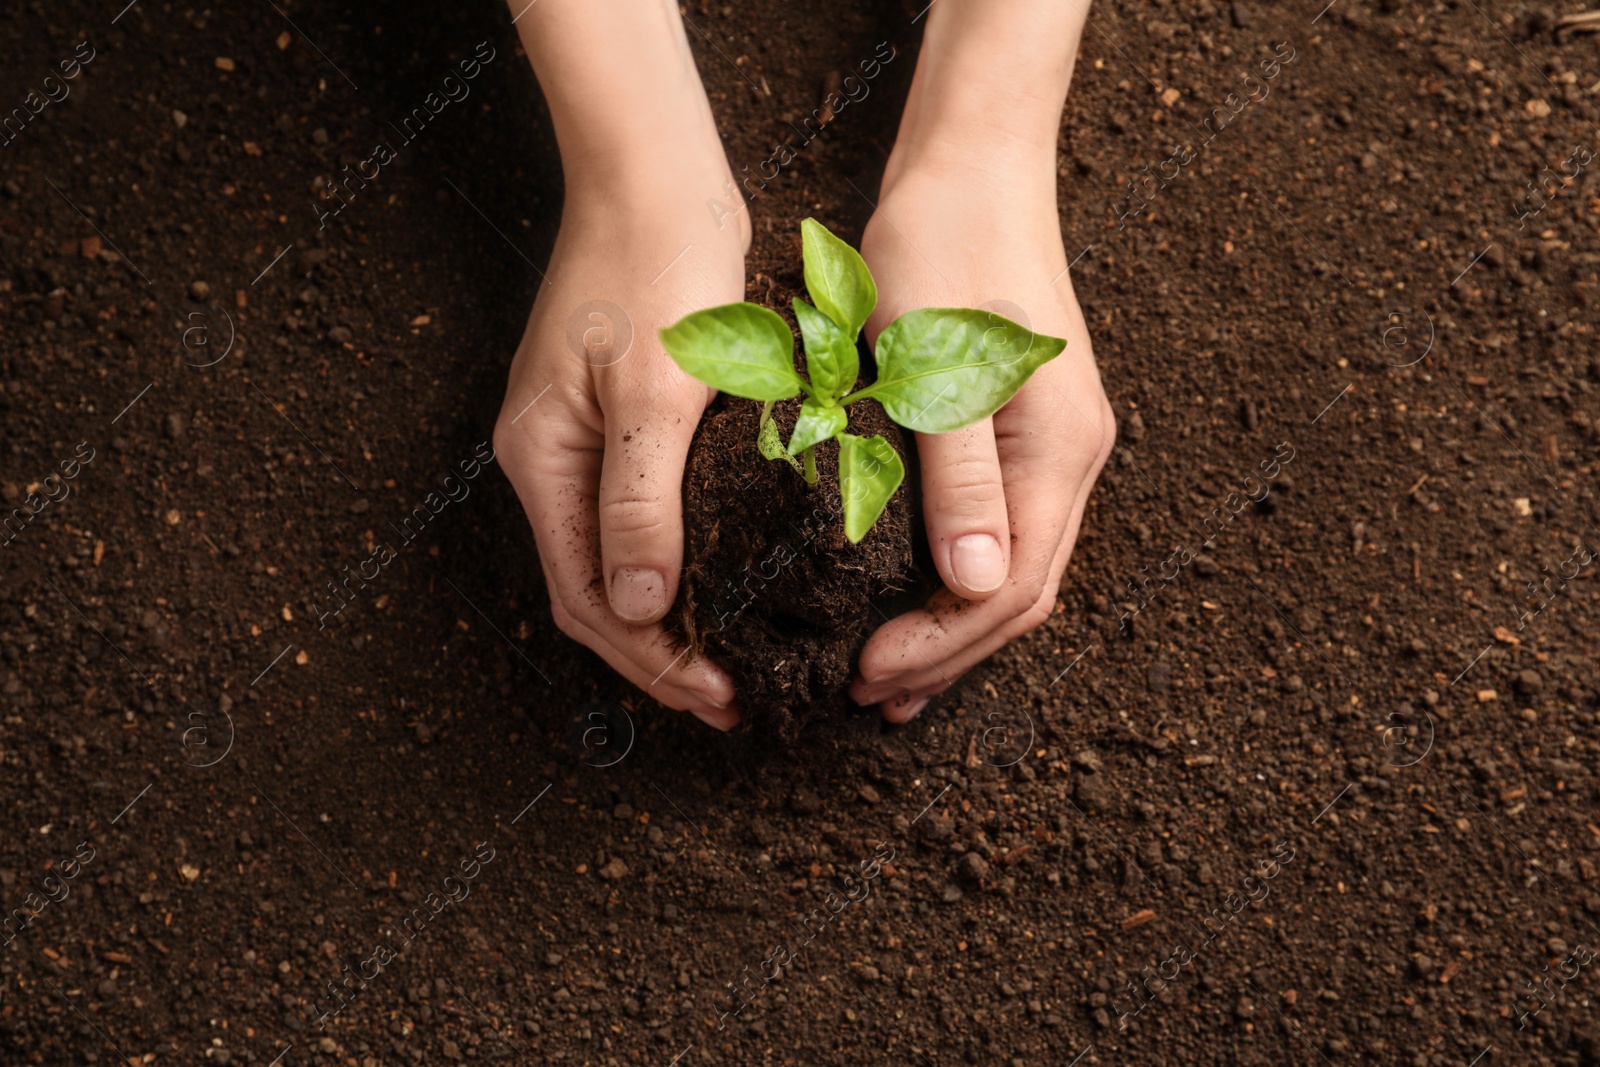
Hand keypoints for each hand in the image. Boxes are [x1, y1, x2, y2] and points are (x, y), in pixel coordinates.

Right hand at [493, 164, 749, 729]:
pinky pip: (634, 517)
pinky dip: (671, 565)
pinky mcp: (615, 419)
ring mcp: (577, 440)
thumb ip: (640, 500)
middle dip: (658, 655)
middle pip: (592, 591)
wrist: (655, 176)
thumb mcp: (655, 391)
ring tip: (725, 663)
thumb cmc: (656, 266)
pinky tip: (717, 584)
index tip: (718, 695)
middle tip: (730, 701)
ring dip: (665, 620)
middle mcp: (548, 459)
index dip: (651, 659)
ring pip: (611, 561)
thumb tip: (639, 603)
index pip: (587, 596)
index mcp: (542, 458)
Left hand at [848, 160, 1114, 721]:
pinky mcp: (1022, 430)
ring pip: (1012, 569)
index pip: (1011, 591)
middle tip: (865, 693)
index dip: (940, 647)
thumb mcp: (935, 366)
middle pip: (1020, 595)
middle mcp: (1069, 460)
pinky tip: (910, 599)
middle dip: (944, 654)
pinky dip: (955, 579)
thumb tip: (978, 585)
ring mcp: (1052, 446)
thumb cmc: (942, 252)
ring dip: (949, 628)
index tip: (865, 675)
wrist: (971, 168)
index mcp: (1057, 453)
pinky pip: (1000, 531)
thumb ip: (959, 479)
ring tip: (887, 675)